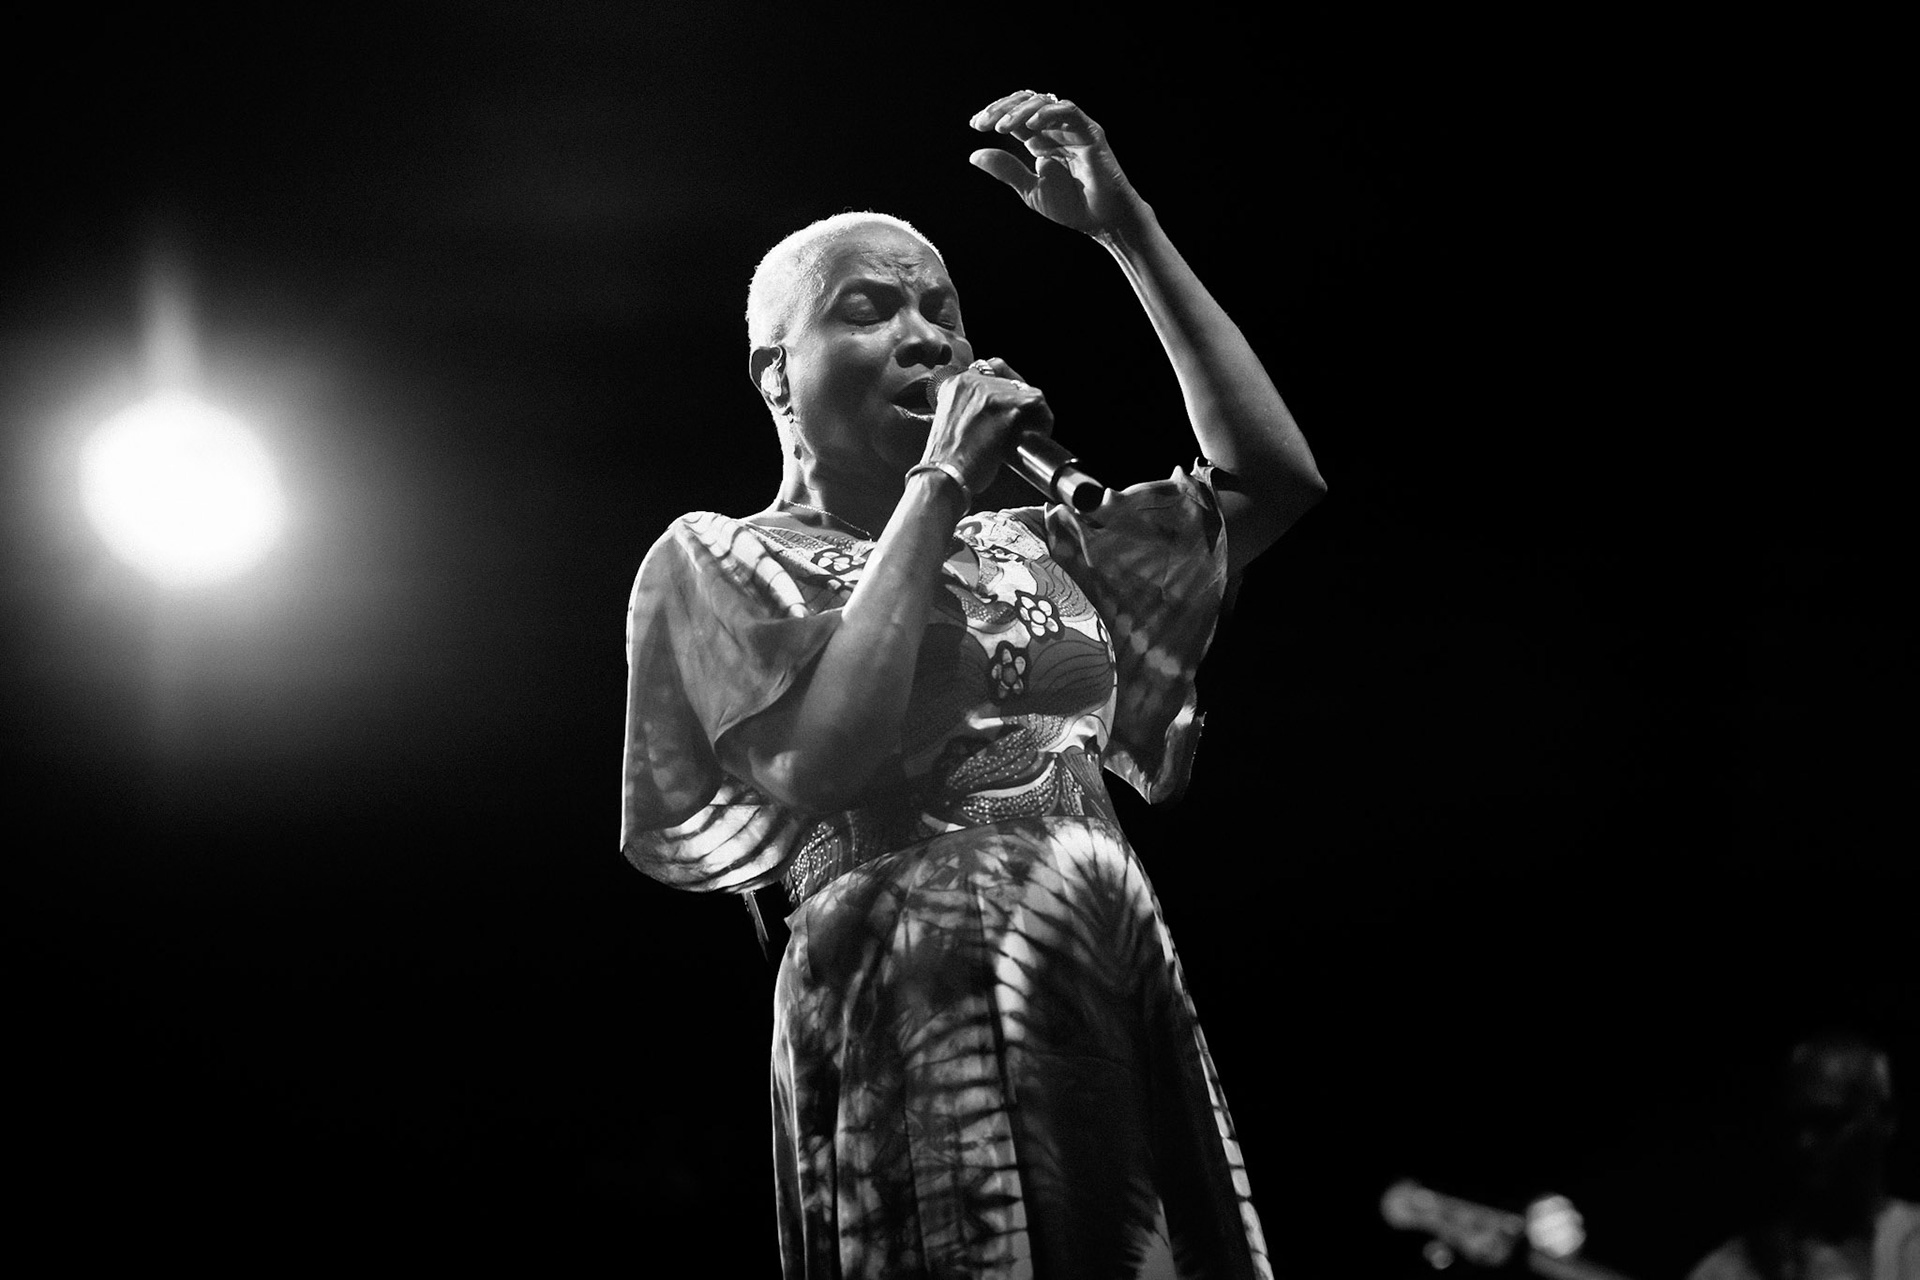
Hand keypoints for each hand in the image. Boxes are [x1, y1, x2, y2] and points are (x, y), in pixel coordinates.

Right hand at [921, 358, 1051, 495]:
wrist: (945, 475)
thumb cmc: (947, 459)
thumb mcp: (950, 422)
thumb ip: (968, 407)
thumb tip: (993, 412)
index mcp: (955, 383)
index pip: (989, 370)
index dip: (1004, 390)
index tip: (1008, 407)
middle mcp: (972, 381)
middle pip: (1011, 380)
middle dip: (1020, 402)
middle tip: (1022, 424)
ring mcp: (991, 391)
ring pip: (1027, 391)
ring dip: (1033, 412)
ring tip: (1030, 433)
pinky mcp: (1008, 405)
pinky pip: (1037, 402)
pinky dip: (1042, 419)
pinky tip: (1036, 435)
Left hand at [968, 91, 1144, 238]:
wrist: (1102, 220)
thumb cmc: (1071, 206)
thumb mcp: (1030, 189)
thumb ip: (1006, 170)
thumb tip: (974, 155)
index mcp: (1040, 140)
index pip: (1014, 117)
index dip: (994, 115)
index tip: (975, 125)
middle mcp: (1055, 130)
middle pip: (1026, 103)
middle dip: (1002, 108)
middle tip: (983, 122)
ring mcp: (1072, 128)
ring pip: (1044, 101)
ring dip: (1020, 111)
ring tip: (1001, 127)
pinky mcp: (1089, 132)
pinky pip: (1068, 111)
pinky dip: (1048, 114)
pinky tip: (1030, 126)